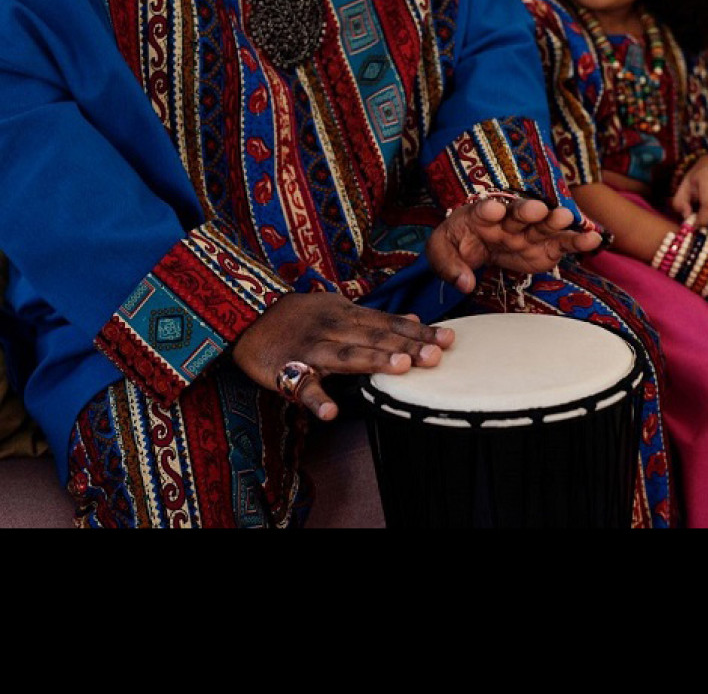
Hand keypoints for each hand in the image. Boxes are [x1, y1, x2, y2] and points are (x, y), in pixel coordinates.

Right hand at [232, 293, 454, 420]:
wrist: (246, 312)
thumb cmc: (300, 314)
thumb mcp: (339, 307)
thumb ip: (376, 317)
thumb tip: (414, 319)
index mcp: (348, 314)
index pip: (390, 323)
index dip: (419, 331)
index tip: (449, 338)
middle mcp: (334, 327)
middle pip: (375, 337)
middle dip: (406, 345)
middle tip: (436, 355)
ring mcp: (310, 348)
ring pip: (345, 354)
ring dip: (373, 360)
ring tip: (401, 367)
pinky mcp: (284, 368)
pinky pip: (300, 385)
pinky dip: (314, 398)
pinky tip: (331, 412)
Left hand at [427, 196, 601, 293]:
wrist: (474, 244)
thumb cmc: (458, 243)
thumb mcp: (441, 253)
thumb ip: (450, 267)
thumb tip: (465, 284)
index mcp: (479, 216)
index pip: (483, 210)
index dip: (489, 210)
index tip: (494, 209)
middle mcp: (507, 220)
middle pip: (518, 214)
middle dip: (526, 211)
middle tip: (535, 209)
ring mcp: (528, 232)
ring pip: (543, 225)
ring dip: (554, 221)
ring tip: (566, 218)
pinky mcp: (545, 247)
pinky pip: (563, 243)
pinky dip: (577, 241)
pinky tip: (592, 238)